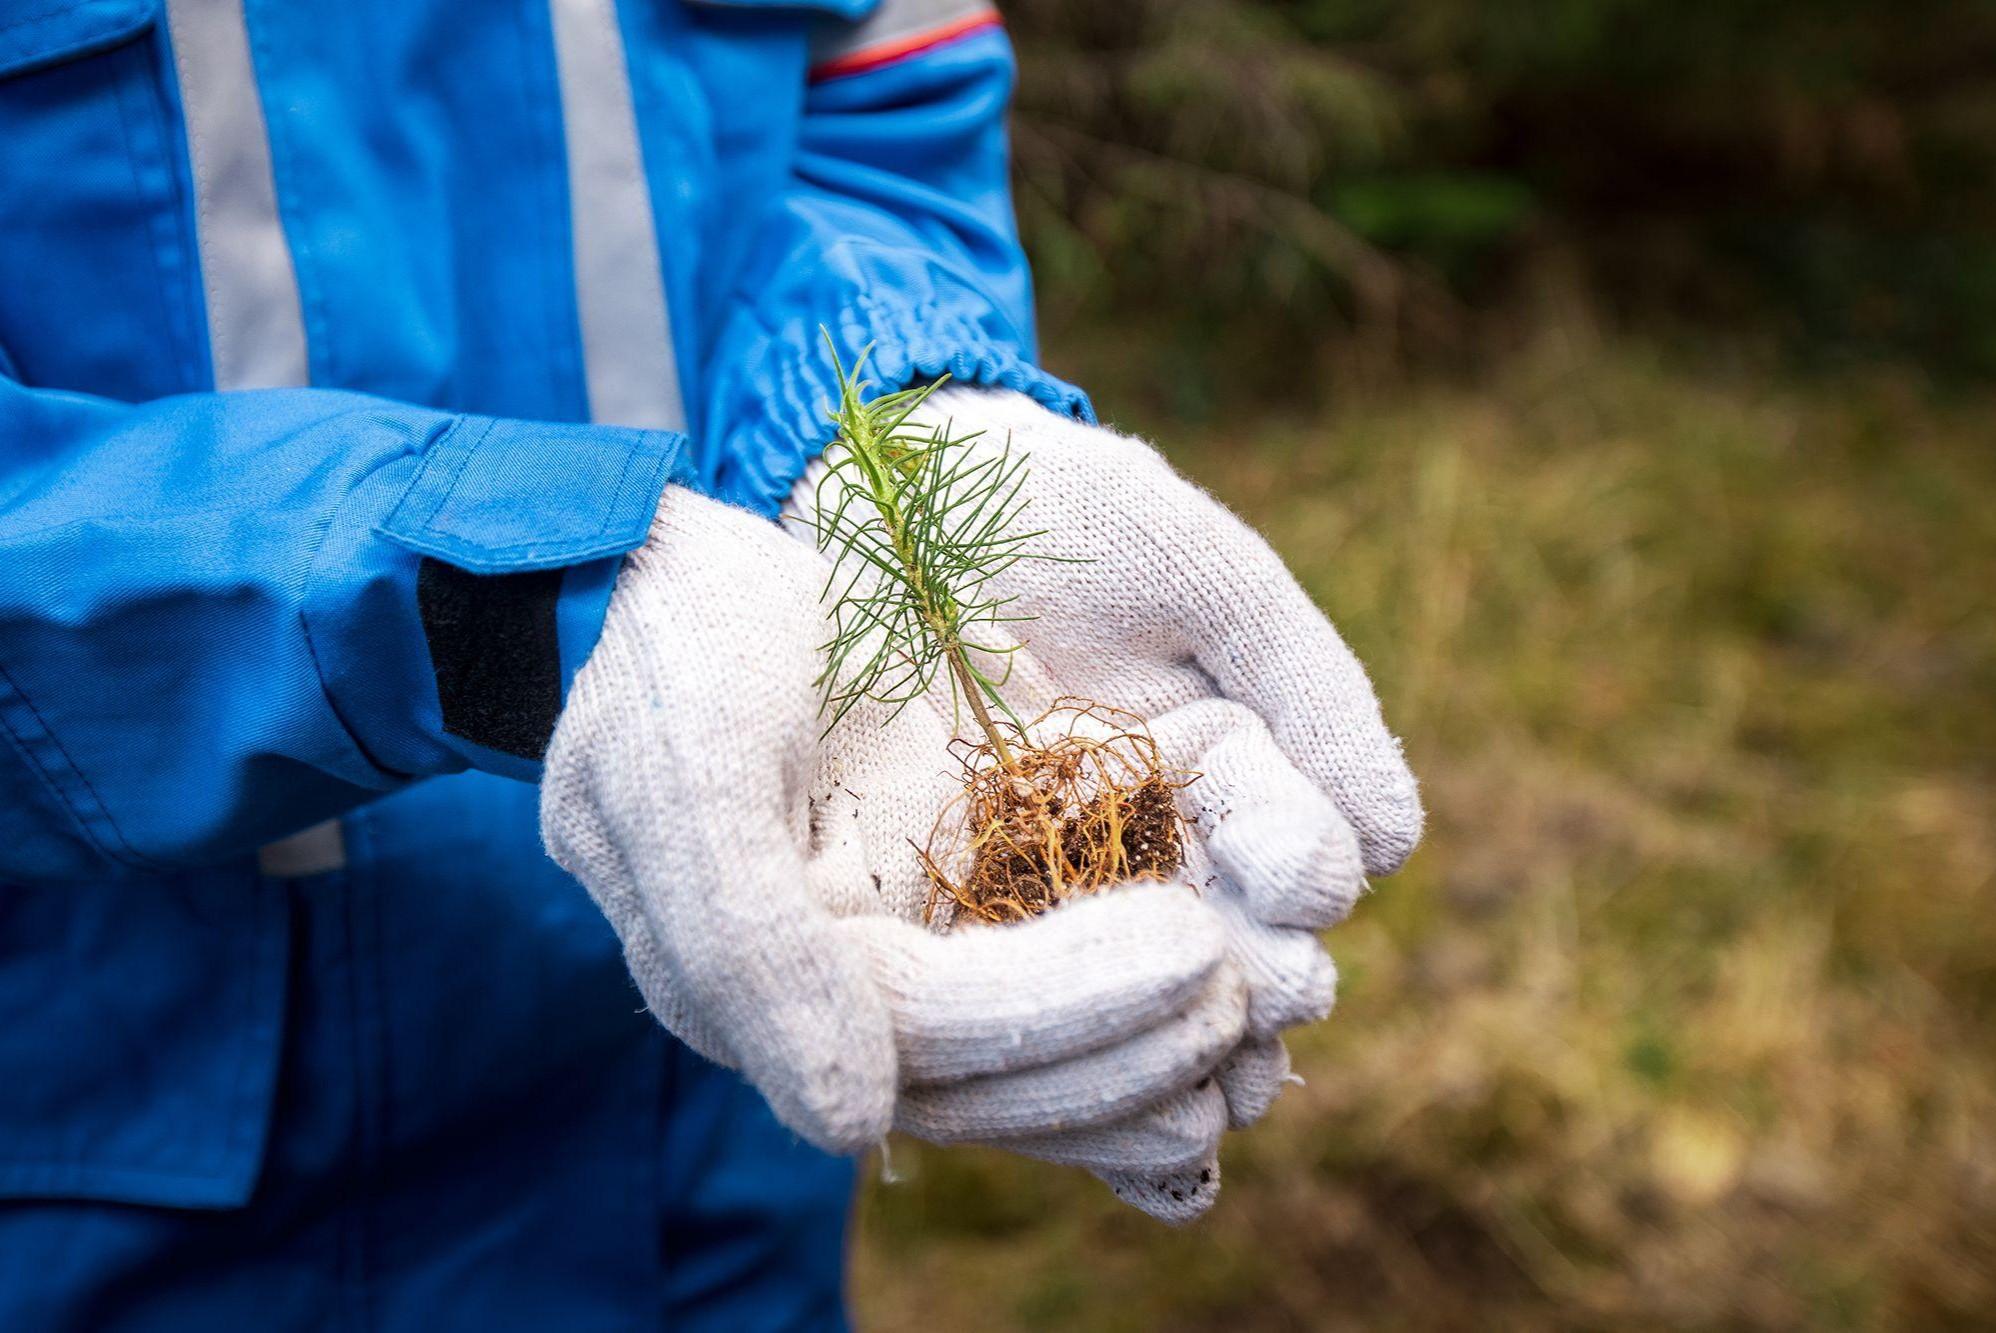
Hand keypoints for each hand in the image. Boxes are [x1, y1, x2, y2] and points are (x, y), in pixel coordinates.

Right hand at [541, 486, 1248, 1159]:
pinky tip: (1250, 961)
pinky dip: (1150, 968)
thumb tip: (854, 1120)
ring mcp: (908, 940)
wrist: (690, 573)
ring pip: (1047, 1032)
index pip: (937, 1033)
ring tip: (1288, 993)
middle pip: (1007, 1065)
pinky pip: (1063, 954)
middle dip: (1143, 1045)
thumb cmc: (678, 658)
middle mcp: (844, 991)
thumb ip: (747, 945)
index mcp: (767, 986)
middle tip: (1271, 994)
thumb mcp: (688, 771)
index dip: (1066, 1011)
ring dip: (1167, 1030)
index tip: (1197, 956)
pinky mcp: (961, 882)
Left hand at [871, 385, 1424, 1220]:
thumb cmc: (1063, 509)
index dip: (1299, 889)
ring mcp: (1046, 898)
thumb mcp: (1206, 580)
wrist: (891, 484)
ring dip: (1171, 1070)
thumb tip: (1396, 847)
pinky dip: (1067, 1088)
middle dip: (1246, 1003)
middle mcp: (1149, 853)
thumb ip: (1308, 690)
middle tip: (1256, 1024)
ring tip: (1196, 1112)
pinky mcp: (945, 922)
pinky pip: (1017, 1017)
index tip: (1304, 899)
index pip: (1288, 860)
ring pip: (1130, 1011)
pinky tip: (1112, 1149)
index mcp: (1223, 776)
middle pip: (1221, 960)